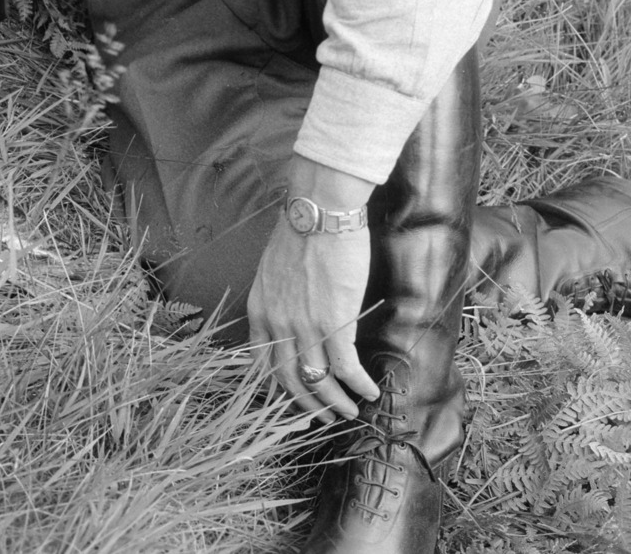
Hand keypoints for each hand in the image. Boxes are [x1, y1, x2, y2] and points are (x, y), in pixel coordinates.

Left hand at [248, 161, 378, 422]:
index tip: (290, 398)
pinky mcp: (333, 322)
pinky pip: (346, 367)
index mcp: (259, 310)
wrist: (319, 213)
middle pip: (286, 379)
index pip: (261, 361)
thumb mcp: (272, 270)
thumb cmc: (301, 234)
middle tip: (322, 417)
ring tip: (350, 411)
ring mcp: (304, 325)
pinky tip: (371, 393)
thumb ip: (277, 298)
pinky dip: (359, 385)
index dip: (276, 386)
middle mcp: (277, 323)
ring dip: (335, 402)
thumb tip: (291, 313)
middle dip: (305, 404)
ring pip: (317, 380)